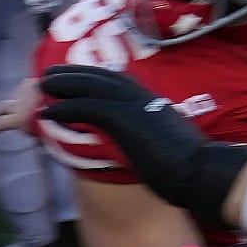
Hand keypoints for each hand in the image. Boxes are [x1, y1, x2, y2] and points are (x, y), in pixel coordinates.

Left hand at [33, 69, 246, 226]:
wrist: (203, 172)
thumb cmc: (193, 169)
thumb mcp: (170, 146)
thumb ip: (156, 138)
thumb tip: (150, 147)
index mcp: (155, 104)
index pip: (122, 83)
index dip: (97, 78)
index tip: (80, 76)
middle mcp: (145, 100)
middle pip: (104, 77)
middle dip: (76, 73)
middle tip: (51, 73)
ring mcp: (135, 107)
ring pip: (93, 86)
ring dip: (65, 84)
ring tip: (43, 85)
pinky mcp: (125, 120)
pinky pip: (88, 108)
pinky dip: (66, 107)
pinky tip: (48, 113)